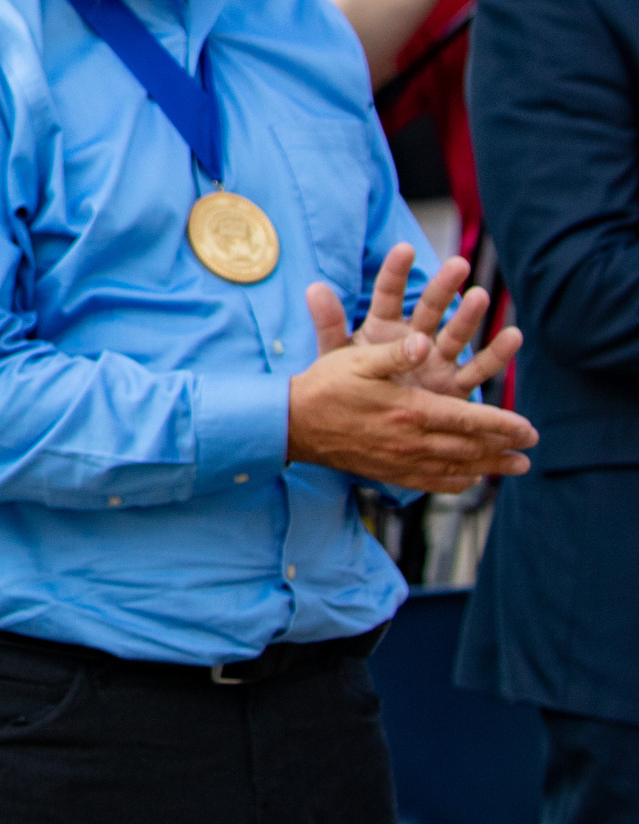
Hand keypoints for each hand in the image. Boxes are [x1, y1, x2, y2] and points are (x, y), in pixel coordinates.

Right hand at [286, 331, 535, 492]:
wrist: (293, 424)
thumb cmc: (326, 385)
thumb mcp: (358, 359)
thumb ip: (396, 353)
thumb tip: (426, 341)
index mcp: (410, 410)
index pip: (468, 421)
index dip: (502, 425)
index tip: (529, 429)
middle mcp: (411, 441)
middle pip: (470, 448)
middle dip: (504, 448)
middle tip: (530, 449)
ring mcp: (400, 461)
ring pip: (456, 468)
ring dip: (489, 467)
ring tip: (515, 467)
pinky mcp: (388, 472)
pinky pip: (431, 482)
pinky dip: (456, 482)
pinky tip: (469, 480)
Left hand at [308, 242, 521, 400]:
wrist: (370, 425)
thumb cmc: (352, 385)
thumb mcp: (338, 357)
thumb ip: (330, 324)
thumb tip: (313, 287)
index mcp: (382, 328)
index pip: (388, 294)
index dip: (395, 272)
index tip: (405, 248)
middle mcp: (414, 338)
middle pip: (429, 308)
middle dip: (443, 288)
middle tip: (458, 264)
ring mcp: (437, 359)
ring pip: (456, 333)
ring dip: (470, 316)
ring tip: (482, 295)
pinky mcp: (454, 385)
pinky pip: (477, 368)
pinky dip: (496, 354)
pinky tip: (514, 336)